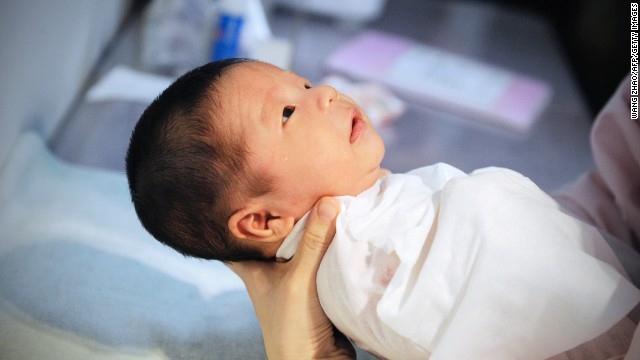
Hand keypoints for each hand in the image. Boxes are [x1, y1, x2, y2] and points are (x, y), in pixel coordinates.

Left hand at [227, 197, 354, 358]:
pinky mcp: (314, 286)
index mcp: (252, 267)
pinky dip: (328, 245)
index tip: (240, 187)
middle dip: (282, 212)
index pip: (233, 236)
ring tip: (319, 195)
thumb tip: (329, 200)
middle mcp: (268, 270)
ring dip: (310, 228)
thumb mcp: (299, 278)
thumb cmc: (292, 324)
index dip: (235, 213)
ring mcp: (292, 278)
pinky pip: (320, 257)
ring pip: (299, 244)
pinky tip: (339, 227)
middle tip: (291, 181)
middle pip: (272, 233)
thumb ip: (314, 241)